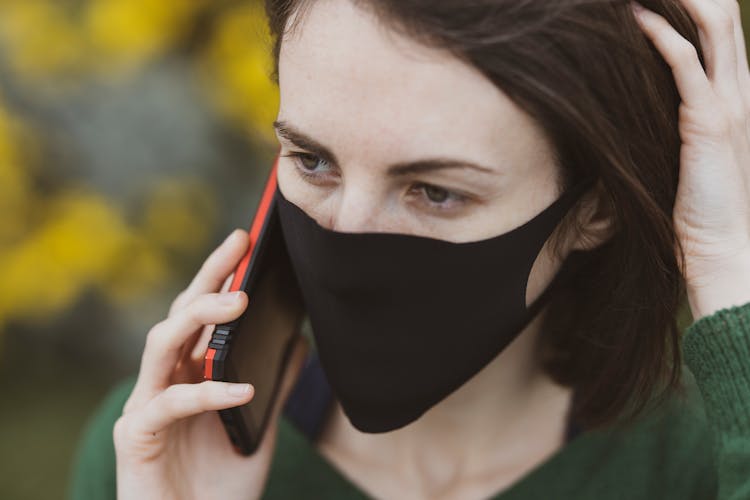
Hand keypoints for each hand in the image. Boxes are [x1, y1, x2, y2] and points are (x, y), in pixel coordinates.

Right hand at [113, 229, 308, 499]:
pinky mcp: (136, 438)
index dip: (220, 274)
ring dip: (199, 317)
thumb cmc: (219, 485)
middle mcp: (164, 381)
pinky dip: (206, 392)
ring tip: (240, 300)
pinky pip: (169, 404)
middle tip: (240, 246)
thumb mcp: (257, 427)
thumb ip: (272, 385)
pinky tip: (243, 387)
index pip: (202, 313)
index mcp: (190, 373)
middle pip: (180, 315)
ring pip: (160, 343)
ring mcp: (145, 406)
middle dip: (208, 277)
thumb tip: (298, 340)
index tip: (247, 239)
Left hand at [633, 0, 749, 318]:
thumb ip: (683, 121)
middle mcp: (742, 90)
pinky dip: (661, 35)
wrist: (721, 246)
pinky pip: (686, 64)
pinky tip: (634, 17)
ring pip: (712, 27)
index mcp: (739, 94)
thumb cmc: (700, 205)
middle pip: (722, 16)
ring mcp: (731, 103)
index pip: (722, 31)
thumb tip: (645, 103)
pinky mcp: (709, 122)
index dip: (697, 3)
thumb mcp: (694, 152)